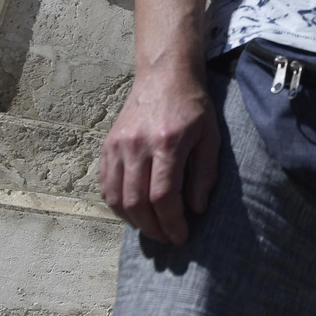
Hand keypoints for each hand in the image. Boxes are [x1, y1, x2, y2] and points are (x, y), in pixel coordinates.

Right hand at [99, 68, 219, 244]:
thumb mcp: (210, 137)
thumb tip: (196, 210)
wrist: (164, 77)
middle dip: (153, 228)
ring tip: (152, 229)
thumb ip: (205, 174)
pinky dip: (117, 205)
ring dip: (134, 221)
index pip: (163, 196)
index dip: (172, 222)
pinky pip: (105, 185)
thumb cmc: (193, 108)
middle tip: (168, 238)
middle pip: (137, 202)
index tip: (182, 237)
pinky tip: (133, 213)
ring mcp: (117, 146)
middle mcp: (137, 146)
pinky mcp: (107, 146)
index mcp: (167, 143)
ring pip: (117, 198)